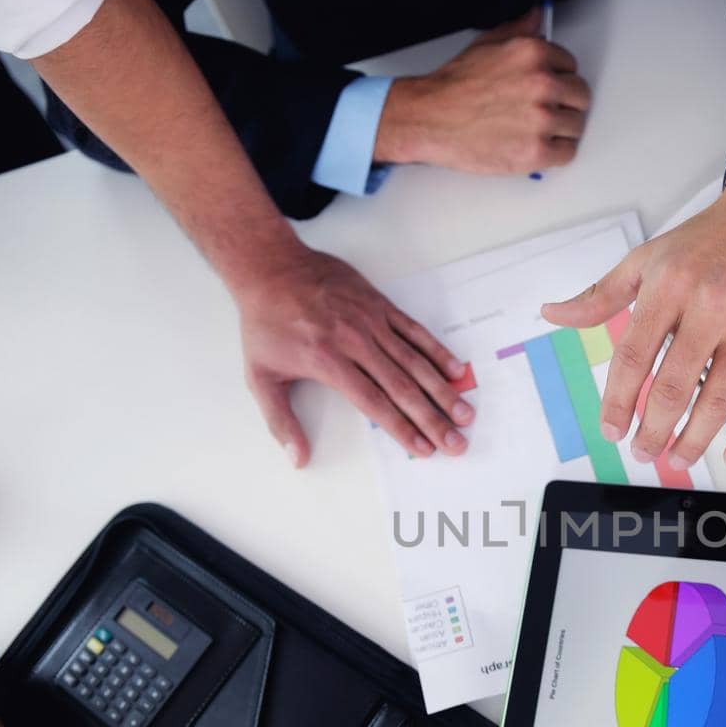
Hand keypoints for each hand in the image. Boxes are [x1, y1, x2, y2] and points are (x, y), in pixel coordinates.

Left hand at [235, 245, 474, 465]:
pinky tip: (456, 370)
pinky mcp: (379, 304)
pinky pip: (414, 330)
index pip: (374, 402)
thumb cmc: (265, 323)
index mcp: (328, 362)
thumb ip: (280, 422)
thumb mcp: (260, 376)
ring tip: (465, 412)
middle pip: (402, 387)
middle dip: (433, 418)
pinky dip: (437, 351)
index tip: (424, 449)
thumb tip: (295, 459)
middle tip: (456, 441)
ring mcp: (370, 321)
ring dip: (443, 389)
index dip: (402, 428)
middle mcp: (354, 341)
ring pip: (415, 361)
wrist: (270, 267)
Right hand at [375, 6, 589, 173]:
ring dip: (562, 129)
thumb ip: (520, 31)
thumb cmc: (455, 87)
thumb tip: (538, 17)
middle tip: (545, 111)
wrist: (431, 119)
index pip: (571, 66)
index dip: (558, 79)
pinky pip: (567, 152)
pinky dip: (556, 152)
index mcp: (534, 54)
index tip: (548, 89)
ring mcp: (542, 119)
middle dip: (565, 103)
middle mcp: (542, 84)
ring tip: (538, 129)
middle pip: (580, 96)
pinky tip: (538, 145)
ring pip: (576, 125)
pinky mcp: (537, 151)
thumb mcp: (488, 44)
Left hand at [541, 170, 725, 468]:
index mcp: (670, 286)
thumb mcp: (649, 257)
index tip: (611, 430)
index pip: (634, 357)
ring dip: (694, 440)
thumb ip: (601, 294)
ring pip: (718, 400)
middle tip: (642, 452)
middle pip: (673, 387)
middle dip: (652, 430)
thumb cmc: (710, 237)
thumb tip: (552, 315)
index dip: (617, 401)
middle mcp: (711, 306)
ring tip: (677, 457)